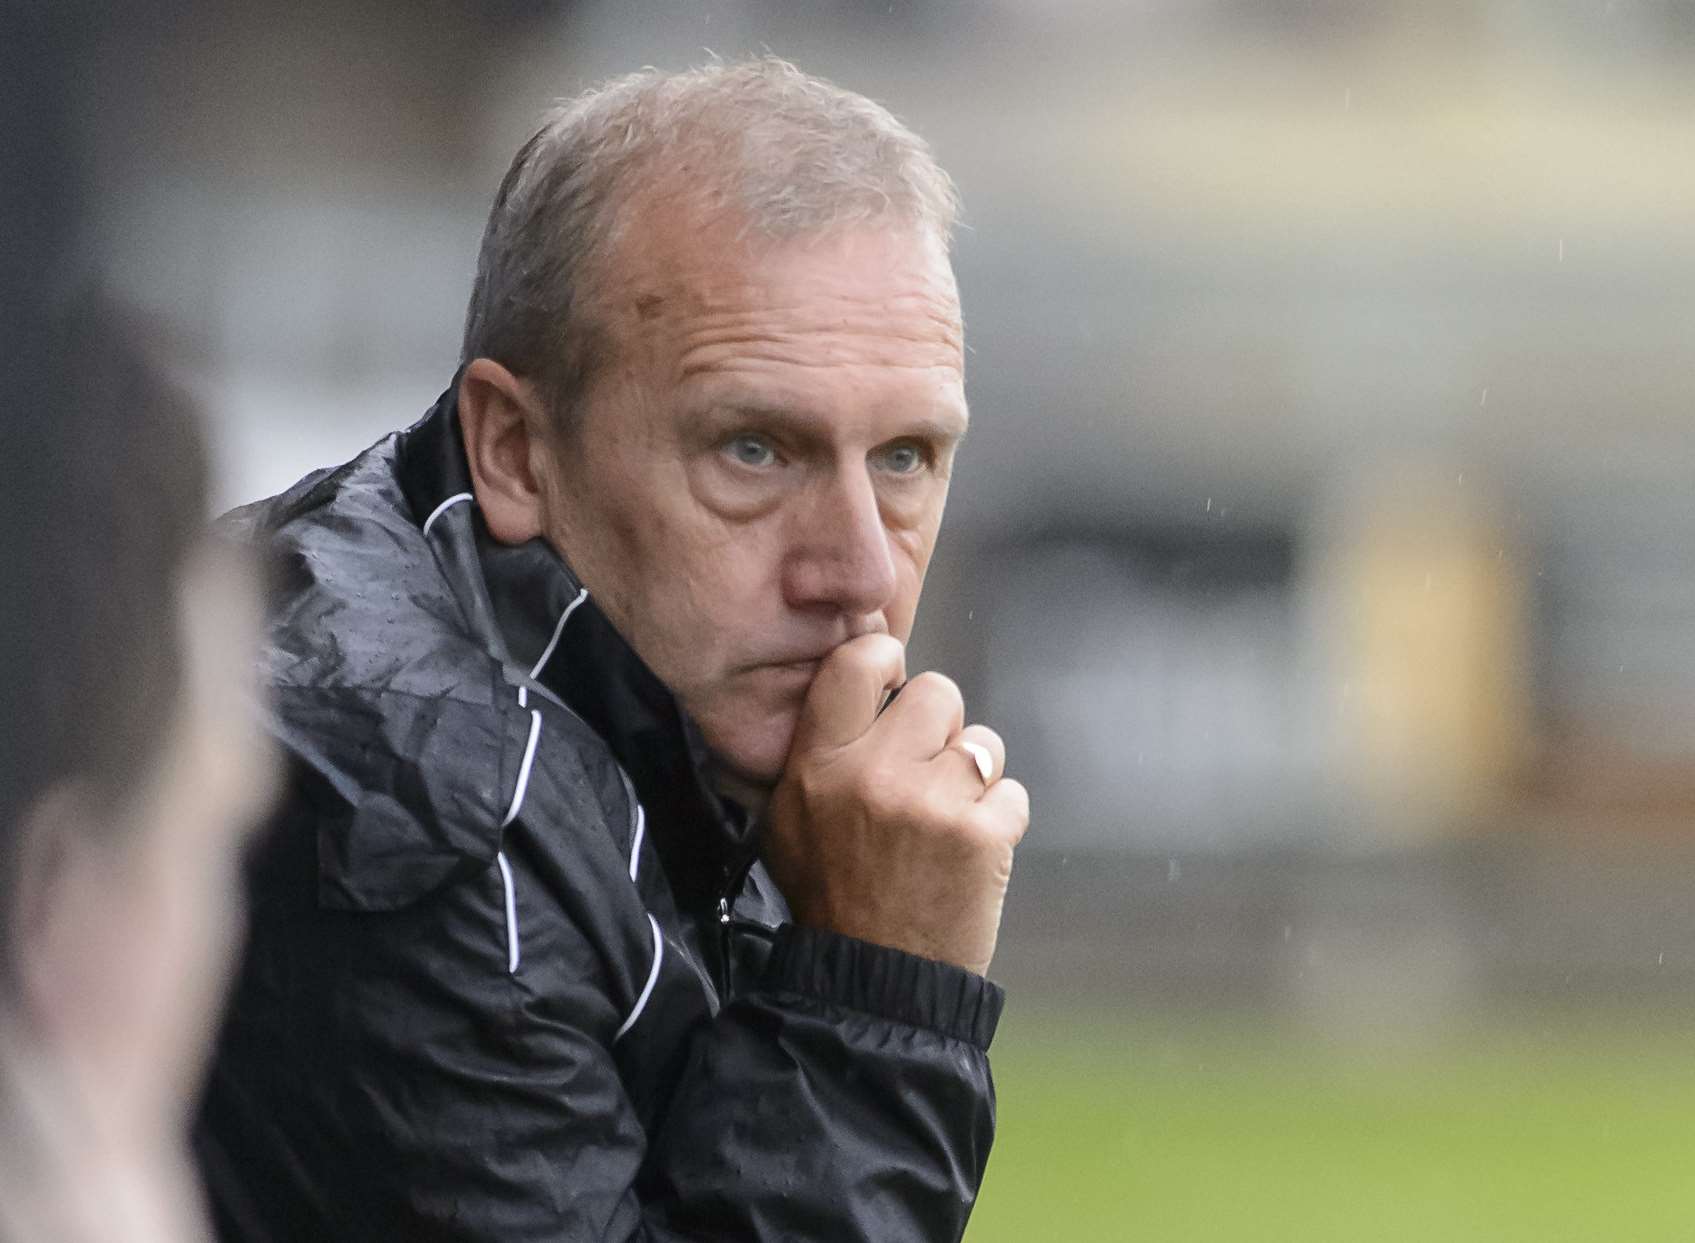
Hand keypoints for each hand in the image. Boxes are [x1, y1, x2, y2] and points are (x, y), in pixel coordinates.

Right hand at [762, 634, 1029, 975]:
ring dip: (973, 777)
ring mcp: (933, 803)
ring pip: (983, 742)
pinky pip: (1012, 792)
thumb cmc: (832, 897)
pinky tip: (970, 853)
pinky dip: (998, 821)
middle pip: (937, 691)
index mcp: (818, 764)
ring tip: (946, 820)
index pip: (857, 663)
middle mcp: (874, 773)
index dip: (885, 661)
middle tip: (924, 773)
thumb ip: (816, 751)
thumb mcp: (789, 819)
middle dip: (938, 727)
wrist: (876, 980)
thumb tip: (859, 689)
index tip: (893, 684)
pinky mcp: (983, 836)